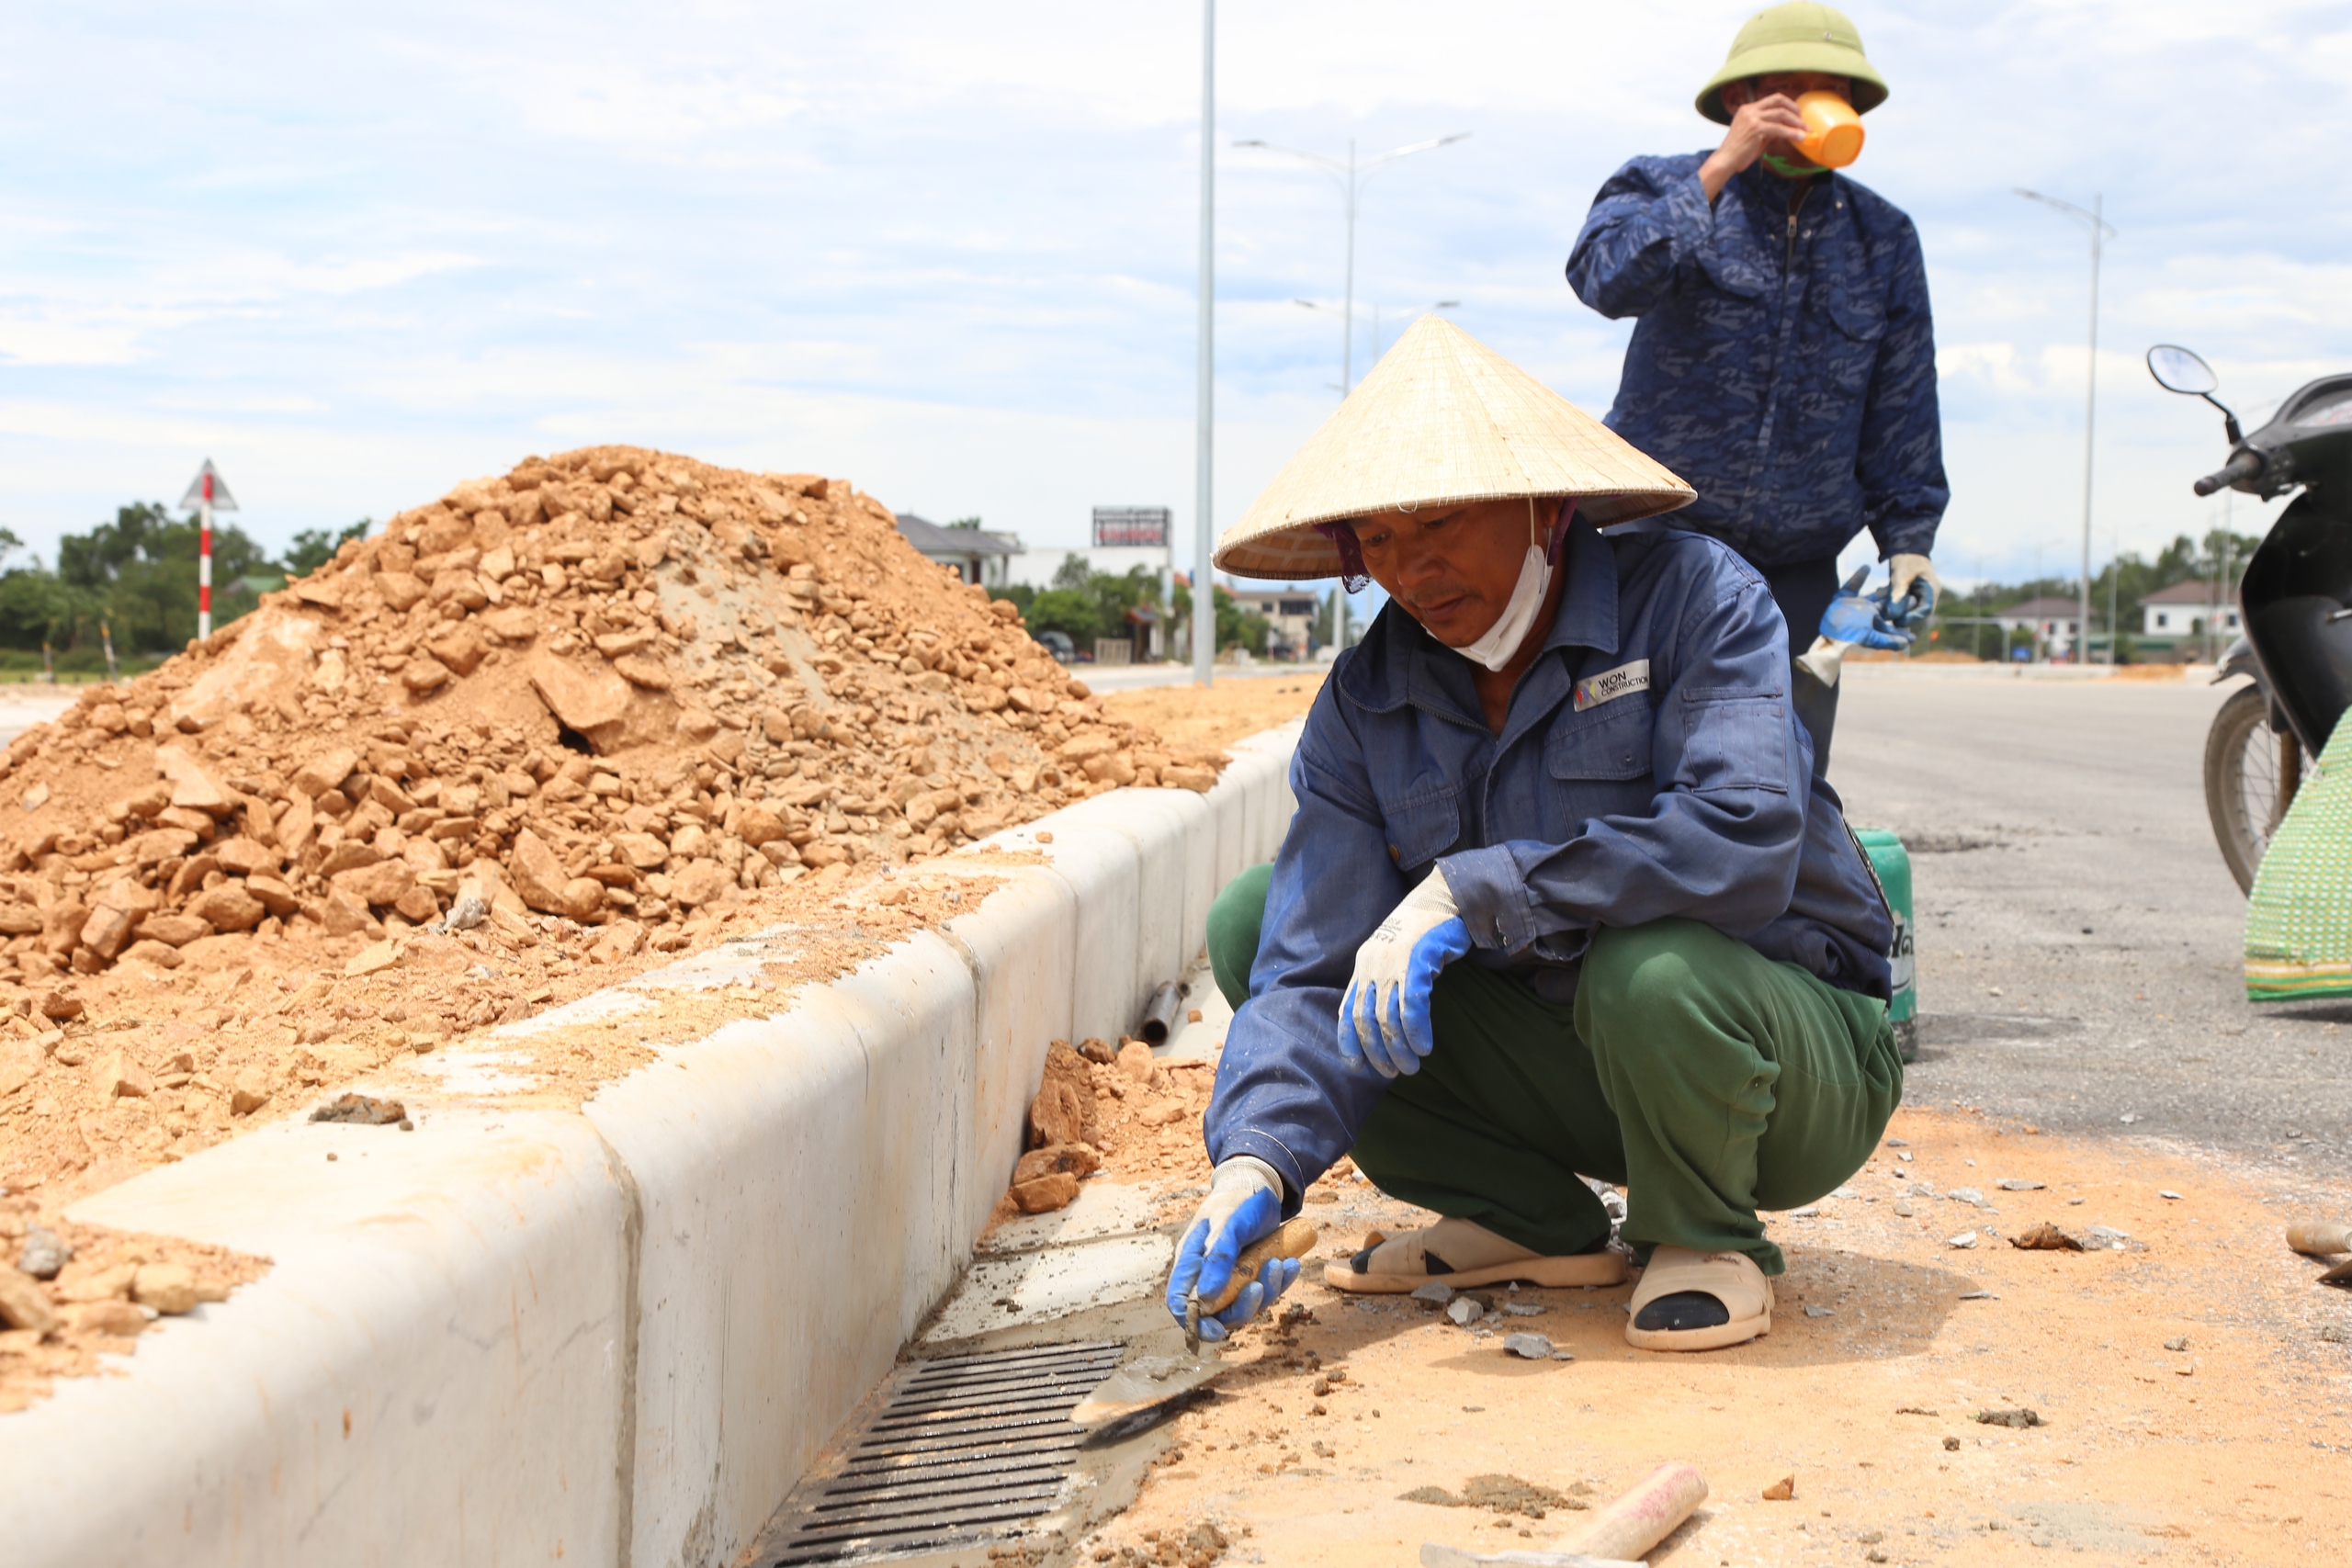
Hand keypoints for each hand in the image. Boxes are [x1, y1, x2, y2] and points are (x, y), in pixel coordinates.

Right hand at [1166, 1158, 1294, 1341]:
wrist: (1258, 1187)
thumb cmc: (1236, 1201)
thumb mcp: (1227, 1222)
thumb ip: (1218, 1256)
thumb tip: (1207, 1299)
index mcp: (1190, 1261)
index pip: (1180, 1301)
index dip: (1193, 1322)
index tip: (1217, 1332)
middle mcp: (1208, 1274)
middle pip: (1215, 1312)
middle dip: (1240, 1308)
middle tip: (1259, 1289)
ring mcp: (1231, 1277)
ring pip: (1243, 1305)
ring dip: (1265, 1291)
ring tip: (1279, 1263)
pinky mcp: (1252, 1275)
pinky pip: (1264, 1291)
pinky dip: (1280, 1282)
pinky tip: (1291, 1263)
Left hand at [1338, 871, 1470, 1078]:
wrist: (1443, 897)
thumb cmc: (1422, 932)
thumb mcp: (1393, 957)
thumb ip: (1383, 983)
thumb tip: (1383, 1022)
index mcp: (1363, 966)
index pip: (1347, 1010)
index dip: (1349, 1042)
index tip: (1356, 1067)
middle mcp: (1372, 965)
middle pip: (1366, 1019)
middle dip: (1376, 1052)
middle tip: (1392, 1074)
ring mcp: (1394, 962)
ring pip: (1388, 1017)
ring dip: (1398, 1048)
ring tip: (1411, 1067)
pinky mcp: (1417, 960)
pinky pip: (1412, 1005)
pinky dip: (1417, 1030)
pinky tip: (1424, 1047)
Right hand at [1699, 91, 1808, 197]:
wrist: (1725, 161)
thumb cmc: (1739, 151)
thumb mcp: (1755, 134)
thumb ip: (1769, 128)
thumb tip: (1787, 128)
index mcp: (1748, 109)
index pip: (1773, 99)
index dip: (1788, 105)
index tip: (1797, 115)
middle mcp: (1750, 110)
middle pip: (1779, 100)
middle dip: (1794, 109)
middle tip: (1803, 121)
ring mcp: (1752, 118)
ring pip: (1781, 113)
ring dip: (1796, 122)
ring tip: (1805, 131)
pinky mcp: (1756, 128)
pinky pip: (1779, 128)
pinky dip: (1791, 133)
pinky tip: (1799, 138)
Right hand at [1819, 583, 1912, 650]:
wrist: (1828, 635)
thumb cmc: (1850, 637)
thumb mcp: (1871, 638)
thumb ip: (1889, 641)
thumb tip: (1907, 643)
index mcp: (1874, 623)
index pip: (1892, 618)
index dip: (1904, 615)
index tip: (1918, 607)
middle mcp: (1866, 614)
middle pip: (1885, 604)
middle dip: (1898, 599)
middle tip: (1912, 591)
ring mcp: (1855, 606)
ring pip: (1873, 594)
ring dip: (1884, 588)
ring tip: (1896, 580)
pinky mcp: (1842, 599)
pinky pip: (1851, 586)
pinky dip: (1858, 577)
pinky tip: (1866, 567)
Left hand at [1886, 554, 1939, 628]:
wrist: (1905, 546)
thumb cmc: (1906, 558)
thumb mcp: (1901, 574)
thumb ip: (1898, 593)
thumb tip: (1893, 615)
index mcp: (1931, 590)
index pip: (1925, 611)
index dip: (1911, 619)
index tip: (1896, 623)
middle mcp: (1928, 595)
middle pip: (1917, 614)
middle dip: (1902, 618)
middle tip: (1886, 620)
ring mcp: (1919, 595)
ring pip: (1908, 611)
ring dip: (1895, 611)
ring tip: (1881, 608)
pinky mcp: (1909, 595)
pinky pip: (1902, 605)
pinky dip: (1891, 604)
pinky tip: (1880, 596)